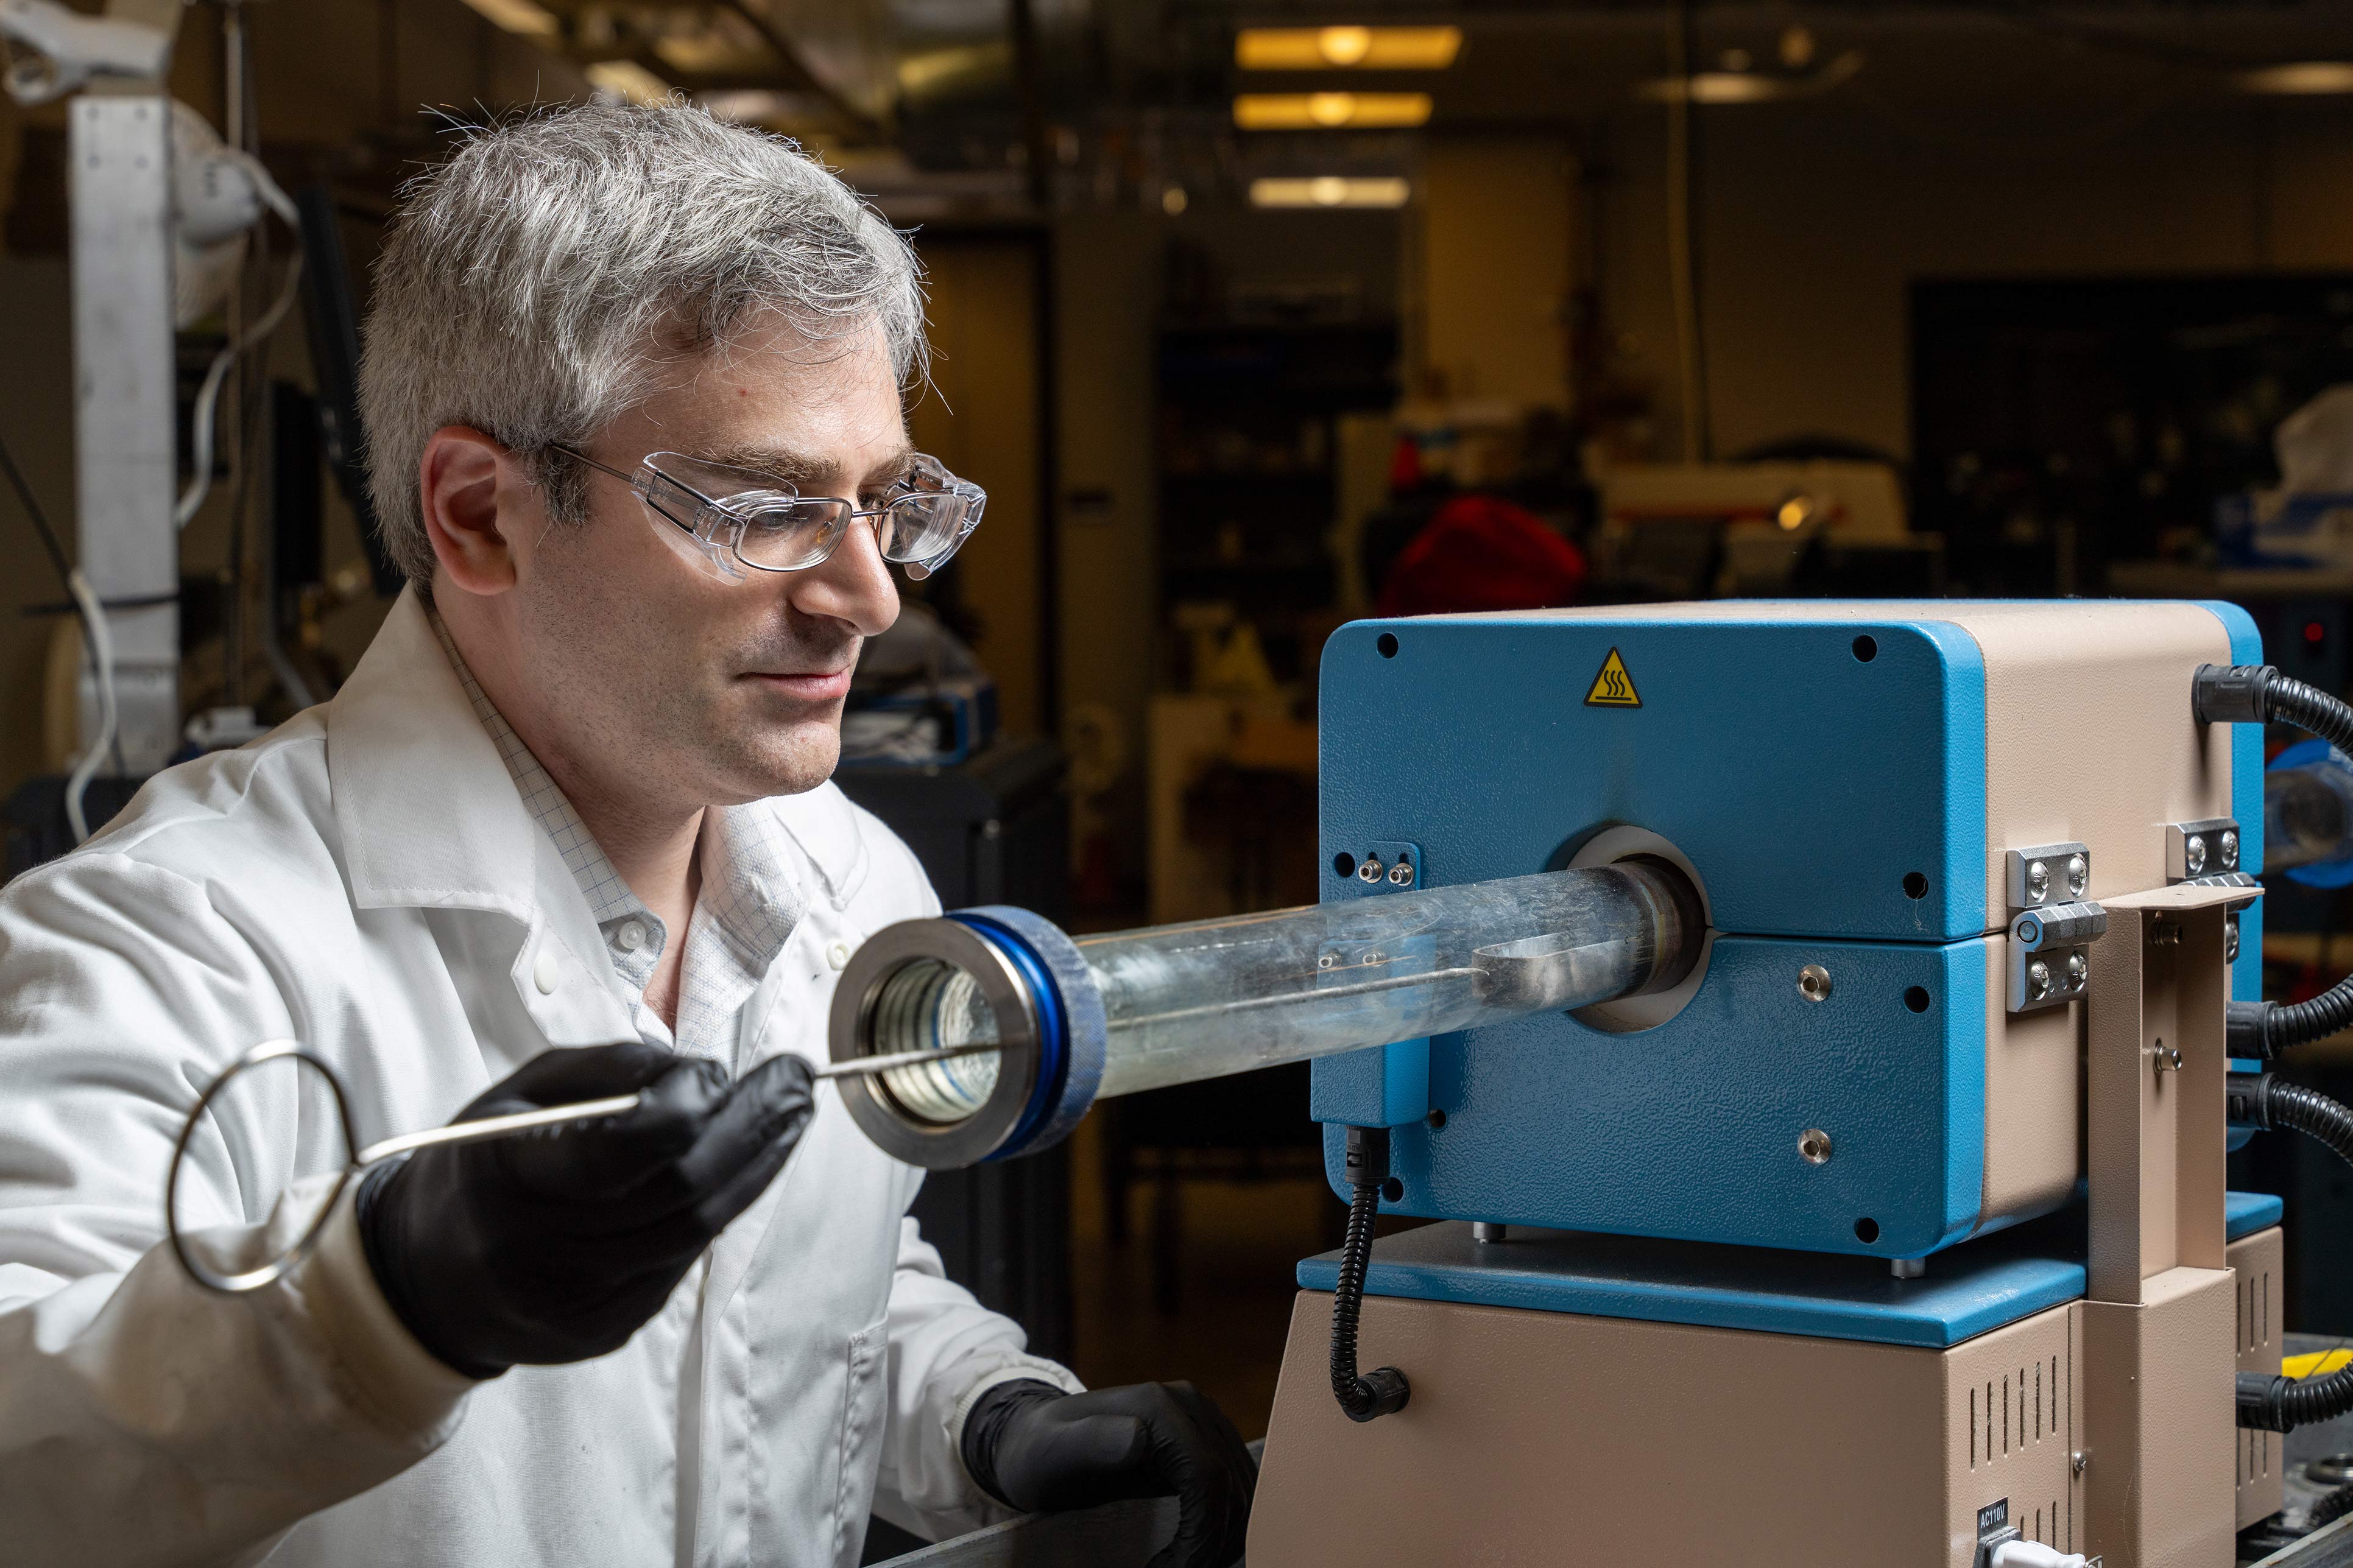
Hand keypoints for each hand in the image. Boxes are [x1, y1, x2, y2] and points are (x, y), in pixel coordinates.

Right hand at [356, 1043, 814, 1377]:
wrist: (428, 1278)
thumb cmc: (483, 1164)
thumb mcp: (522, 1095)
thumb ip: (609, 1073)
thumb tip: (697, 1070)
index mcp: (503, 1180)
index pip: (620, 1152)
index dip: (686, 1108)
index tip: (719, 1070)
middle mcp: (539, 1256)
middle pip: (676, 1193)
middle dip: (750, 1130)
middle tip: (797, 1082)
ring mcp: (576, 1305)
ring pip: (693, 1232)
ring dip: (754, 1168)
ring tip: (790, 1116)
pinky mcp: (605, 1331)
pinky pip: (681, 1263)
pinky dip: (719, 1209)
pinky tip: (744, 1167)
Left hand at [962, 1380, 1256, 1567]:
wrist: (1035, 1439)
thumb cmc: (1039, 1453)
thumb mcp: (1052, 1453)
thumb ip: (1090, 1441)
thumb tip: (1139, 1438)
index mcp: (1162, 1406)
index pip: (1209, 1478)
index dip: (1202, 1534)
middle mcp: (1192, 1405)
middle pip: (1232, 1486)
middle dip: (1213, 1543)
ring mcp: (1203, 1420)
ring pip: (1240, 1490)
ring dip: (1222, 1537)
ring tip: (1184, 1566)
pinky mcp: (1204, 1439)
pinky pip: (1232, 1486)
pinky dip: (1222, 1523)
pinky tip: (1193, 1547)